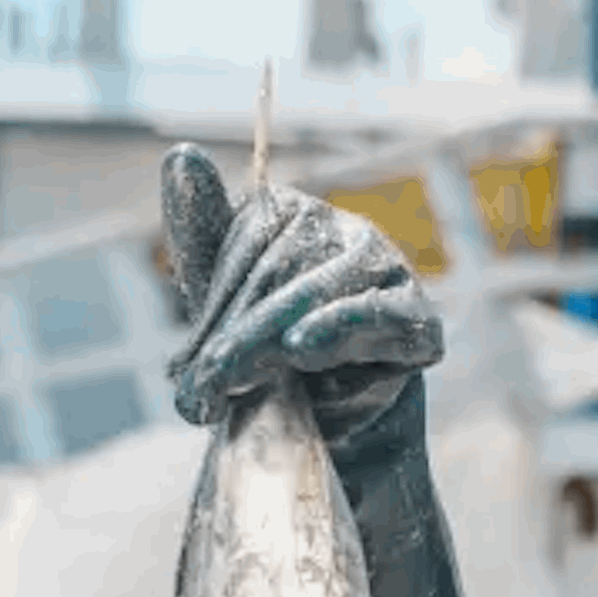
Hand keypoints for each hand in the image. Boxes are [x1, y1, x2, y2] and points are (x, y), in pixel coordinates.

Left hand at [158, 146, 444, 451]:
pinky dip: (337, 326)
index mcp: (293, 213)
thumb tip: (180, 154)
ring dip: (264, 343)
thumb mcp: (222, 310)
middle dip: (232, 338)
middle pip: (276, 268)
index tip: (185, 371)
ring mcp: (385, 268)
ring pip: (314, 290)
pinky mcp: (417, 317)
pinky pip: (376, 314)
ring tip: (229, 387)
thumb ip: (201, 235)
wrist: (326, 442)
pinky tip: (300, 346)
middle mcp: (344, 230)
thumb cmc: (269, 367)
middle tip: (199, 396)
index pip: (246, 240)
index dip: (214, 309)